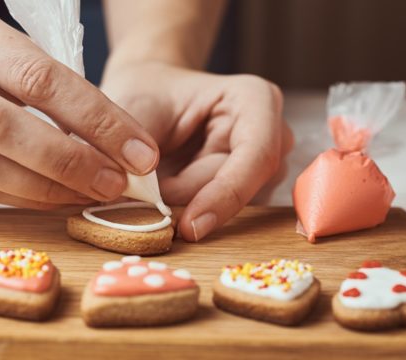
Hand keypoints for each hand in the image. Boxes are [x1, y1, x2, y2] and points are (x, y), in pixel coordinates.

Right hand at [0, 0, 158, 208]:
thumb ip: (38, 58)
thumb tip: (112, 121)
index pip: (38, 78)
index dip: (97, 120)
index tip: (141, 150)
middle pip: (4, 128)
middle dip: (72, 162)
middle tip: (119, 181)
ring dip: (44, 188)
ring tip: (91, 194)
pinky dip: (11, 196)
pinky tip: (51, 196)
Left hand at [101, 63, 292, 240]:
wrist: (152, 98)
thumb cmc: (148, 95)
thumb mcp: (136, 110)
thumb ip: (137, 151)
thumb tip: (134, 198)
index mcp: (255, 99)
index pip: (257, 157)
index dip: (225, 196)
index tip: (189, 227)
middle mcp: (271, 135)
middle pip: (242, 188)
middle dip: (191, 198)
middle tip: (146, 188)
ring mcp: (264, 167)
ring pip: (231, 207)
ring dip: (188, 203)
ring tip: (157, 178)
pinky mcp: (252, 191)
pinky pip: (223, 215)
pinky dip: (191, 209)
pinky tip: (170, 186)